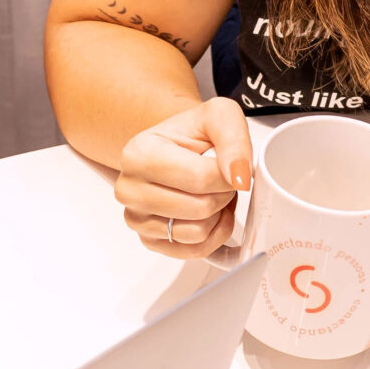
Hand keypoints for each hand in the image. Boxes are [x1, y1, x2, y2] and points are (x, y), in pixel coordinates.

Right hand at [116, 97, 252, 258]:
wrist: (172, 148)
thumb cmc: (190, 135)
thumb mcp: (217, 116)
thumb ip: (234, 138)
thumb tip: (239, 177)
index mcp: (139, 154)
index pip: (202, 178)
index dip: (229, 176)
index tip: (227, 165)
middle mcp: (129, 189)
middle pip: (201, 208)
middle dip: (223, 195)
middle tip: (220, 180)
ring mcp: (136, 219)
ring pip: (198, 233)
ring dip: (218, 216)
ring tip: (212, 194)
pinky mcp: (149, 241)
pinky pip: (193, 251)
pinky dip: (212, 236)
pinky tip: (210, 215)